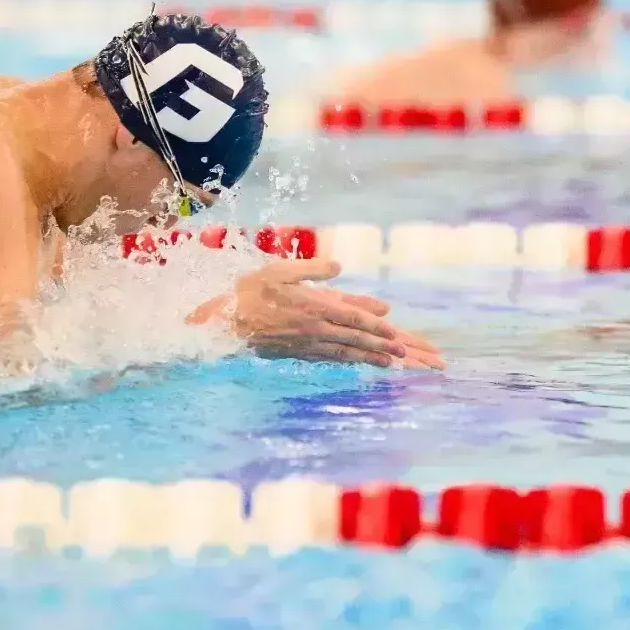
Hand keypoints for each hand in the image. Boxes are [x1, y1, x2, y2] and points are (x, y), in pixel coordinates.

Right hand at [226, 259, 445, 369]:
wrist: (224, 321)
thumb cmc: (251, 290)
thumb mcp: (281, 271)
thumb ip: (313, 269)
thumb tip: (339, 266)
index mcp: (314, 307)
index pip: (353, 318)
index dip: (376, 325)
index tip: (395, 331)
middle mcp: (314, 329)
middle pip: (355, 338)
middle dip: (382, 346)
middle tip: (405, 353)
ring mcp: (307, 344)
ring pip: (345, 352)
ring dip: (370, 358)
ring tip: (391, 363)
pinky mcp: (298, 353)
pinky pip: (329, 358)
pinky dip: (348, 361)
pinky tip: (358, 363)